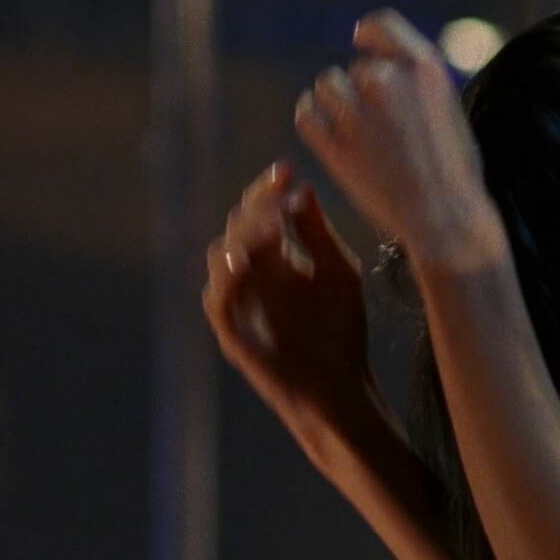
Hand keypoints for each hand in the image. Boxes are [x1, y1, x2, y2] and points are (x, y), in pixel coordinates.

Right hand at [202, 160, 378, 462]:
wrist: (341, 388)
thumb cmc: (342, 332)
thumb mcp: (338, 272)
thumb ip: (318, 233)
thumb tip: (301, 188)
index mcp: (273, 259)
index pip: (259, 213)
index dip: (268, 190)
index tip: (288, 170)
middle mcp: (250, 277)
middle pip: (237, 227)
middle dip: (257, 206)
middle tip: (281, 194)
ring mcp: (239, 305)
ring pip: (221, 257)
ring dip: (244, 236)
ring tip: (274, 224)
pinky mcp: (232, 335)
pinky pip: (217, 300)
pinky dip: (227, 276)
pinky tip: (247, 258)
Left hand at [293, 9, 500, 268]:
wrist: (445, 218)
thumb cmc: (455, 171)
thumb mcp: (449, 108)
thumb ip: (418, 81)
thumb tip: (387, 67)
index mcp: (424, 68)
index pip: (383, 25)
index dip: (368, 33)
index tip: (360, 41)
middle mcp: (389, 82)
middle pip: (355, 67)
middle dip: (361, 89)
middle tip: (378, 124)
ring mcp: (358, 113)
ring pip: (327, 86)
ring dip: (335, 102)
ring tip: (353, 129)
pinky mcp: (335, 145)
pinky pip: (307, 114)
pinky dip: (312, 118)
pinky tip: (324, 130)